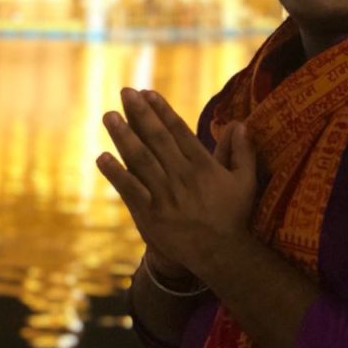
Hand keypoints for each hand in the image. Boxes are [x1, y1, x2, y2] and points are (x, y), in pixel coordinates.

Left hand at [96, 88, 256, 272]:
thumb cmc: (234, 216)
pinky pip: (130, 191)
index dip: (161, 111)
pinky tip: (102, 158)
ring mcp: (164, 196)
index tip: (147, 93)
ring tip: (109, 116)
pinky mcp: (150, 216)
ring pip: (140, 160)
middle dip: (140, 114)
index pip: (178, 131)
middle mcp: (181, 177)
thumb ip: (242, 151)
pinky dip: (116, 174)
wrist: (221, 254)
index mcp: (203, 166)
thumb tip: (239, 122)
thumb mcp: (245, 181)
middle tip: (125, 93)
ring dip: (123, 137)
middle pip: (156, 139)